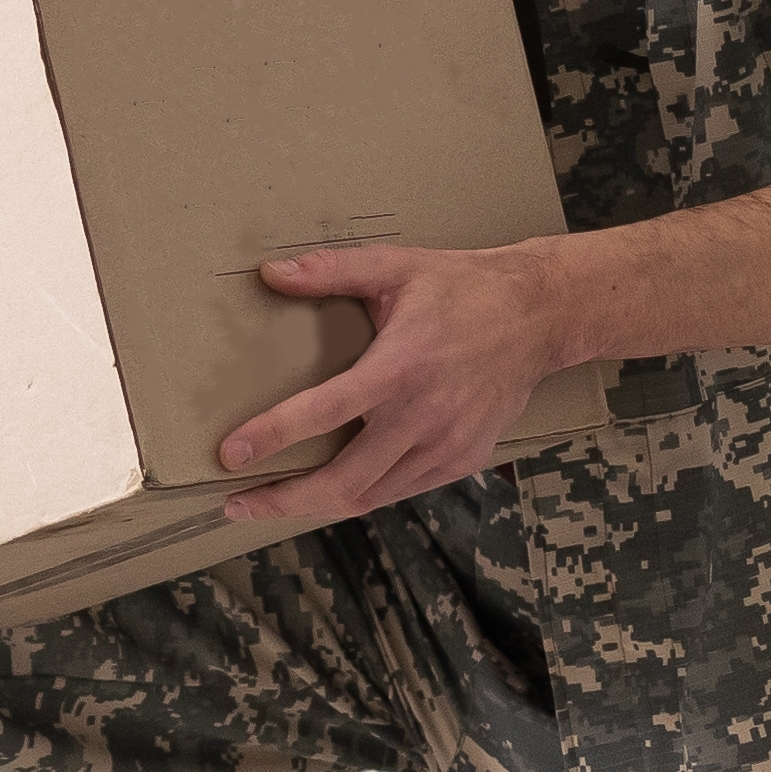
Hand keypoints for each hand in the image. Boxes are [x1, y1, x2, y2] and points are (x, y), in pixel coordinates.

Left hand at [211, 239, 569, 531]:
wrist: (540, 315)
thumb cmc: (464, 288)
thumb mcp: (396, 266)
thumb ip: (330, 270)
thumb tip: (269, 273)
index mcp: (401, 367)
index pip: (325, 412)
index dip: (273, 437)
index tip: (230, 456)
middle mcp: (425, 416)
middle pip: (344, 481)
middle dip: (284, 500)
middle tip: (236, 503)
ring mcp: (447, 445)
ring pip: (371, 496)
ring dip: (318, 504)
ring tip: (272, 503)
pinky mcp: (463, 459)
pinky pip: (400, 490)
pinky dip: (361, 494)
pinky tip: (331, 488)